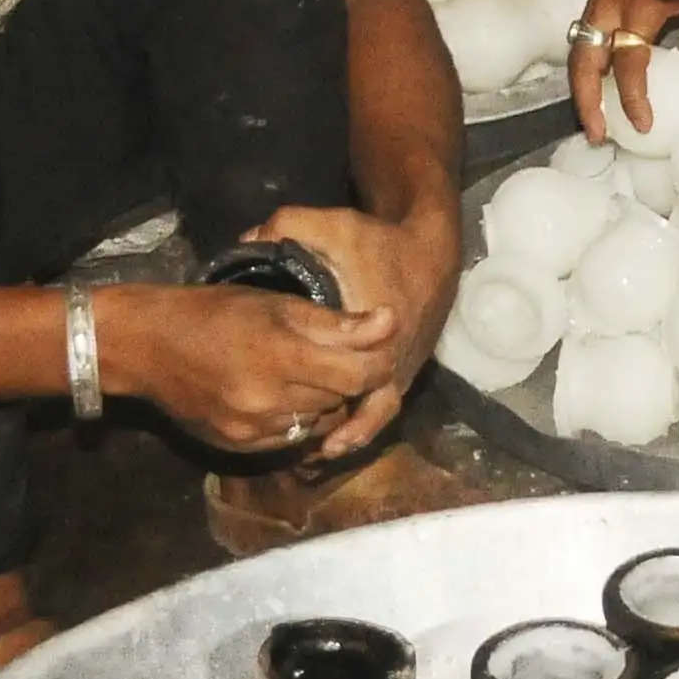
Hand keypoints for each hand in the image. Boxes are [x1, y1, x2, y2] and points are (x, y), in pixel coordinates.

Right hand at [101, 281, 401, 453]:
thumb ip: (335, 323)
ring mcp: (253, 431)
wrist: (146, 347)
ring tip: (308, 372)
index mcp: (280, 356)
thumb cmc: (213, 313)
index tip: (377, 347)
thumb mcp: (276, 304)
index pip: (358, 375)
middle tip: (342, 355)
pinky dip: (298, 418)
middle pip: (341, 400)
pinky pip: (291, 439)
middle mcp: (269, 402)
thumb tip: (390, 322)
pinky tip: (283, 394)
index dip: (377, 362)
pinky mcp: (241, 448)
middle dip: (351, 379)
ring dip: (326, 401)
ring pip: (320, 423)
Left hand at [254, 201, 460, 459]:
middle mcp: (393, 360)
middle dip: (341, 432)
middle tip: (308, 451)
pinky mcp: (405, 369)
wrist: (432, 250)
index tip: (293, 411)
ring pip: (377, 414)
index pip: (351, 376)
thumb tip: (246, 240)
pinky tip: (337, 428)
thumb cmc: (380, 242)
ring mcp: (402, 368)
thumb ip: (288, 228)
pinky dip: (362, 418)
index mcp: (373, 333)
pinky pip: (383, 403)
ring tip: (321, 452)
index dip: (321, 396)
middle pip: (370, 410)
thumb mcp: (334, 227)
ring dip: (352, 432)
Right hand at [570, 0, 678, 141]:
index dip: (633, 96)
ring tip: (592, 117)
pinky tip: (597, 81)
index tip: (644, 123)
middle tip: (597, 134)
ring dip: (583, 82)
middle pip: (585, 57)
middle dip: (587, 99)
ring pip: (580, 43)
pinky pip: (587, 27)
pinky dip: (589, 58)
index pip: (630, 60)